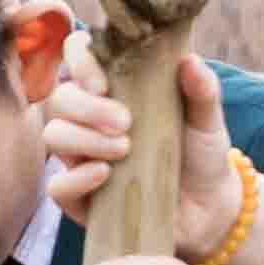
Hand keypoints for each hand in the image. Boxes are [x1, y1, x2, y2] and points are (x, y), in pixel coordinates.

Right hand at [43, 42, 263, 264]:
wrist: (209, 208)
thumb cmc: (202, 154)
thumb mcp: (207, 119)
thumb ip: (202, 90)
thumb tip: (189, 60)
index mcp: (115, 88)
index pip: (77, 55)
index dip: (80, 60)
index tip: (104, 82)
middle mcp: (90, 119)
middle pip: (60, 98)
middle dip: (87, 108)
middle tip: (126, 122)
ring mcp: (82, 157)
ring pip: (54, 136)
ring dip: (84, 139)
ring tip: (123, 149)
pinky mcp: (81, 197)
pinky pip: (57, 186)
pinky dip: (75, 178)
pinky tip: (104, 175)